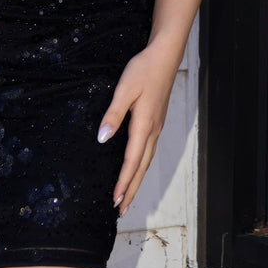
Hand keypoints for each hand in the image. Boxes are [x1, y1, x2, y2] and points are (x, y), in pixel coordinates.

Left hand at [97, 45, 178, 217]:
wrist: (164, 57)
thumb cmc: (144, 70)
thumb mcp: (124, 89)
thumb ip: (113, 114)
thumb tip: (103, 138)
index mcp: (144, 125)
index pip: (132, 161)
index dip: (123, 182)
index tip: (115, 199)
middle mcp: (152, 130)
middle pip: (142, 167)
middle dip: (131, 189)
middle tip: (121, 210)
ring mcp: (156, 127)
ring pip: (146, 160)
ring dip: (136, 180)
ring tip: (127, 195)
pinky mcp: (156, 122)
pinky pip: (148, 151)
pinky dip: (140, 165)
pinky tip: (136, 168)